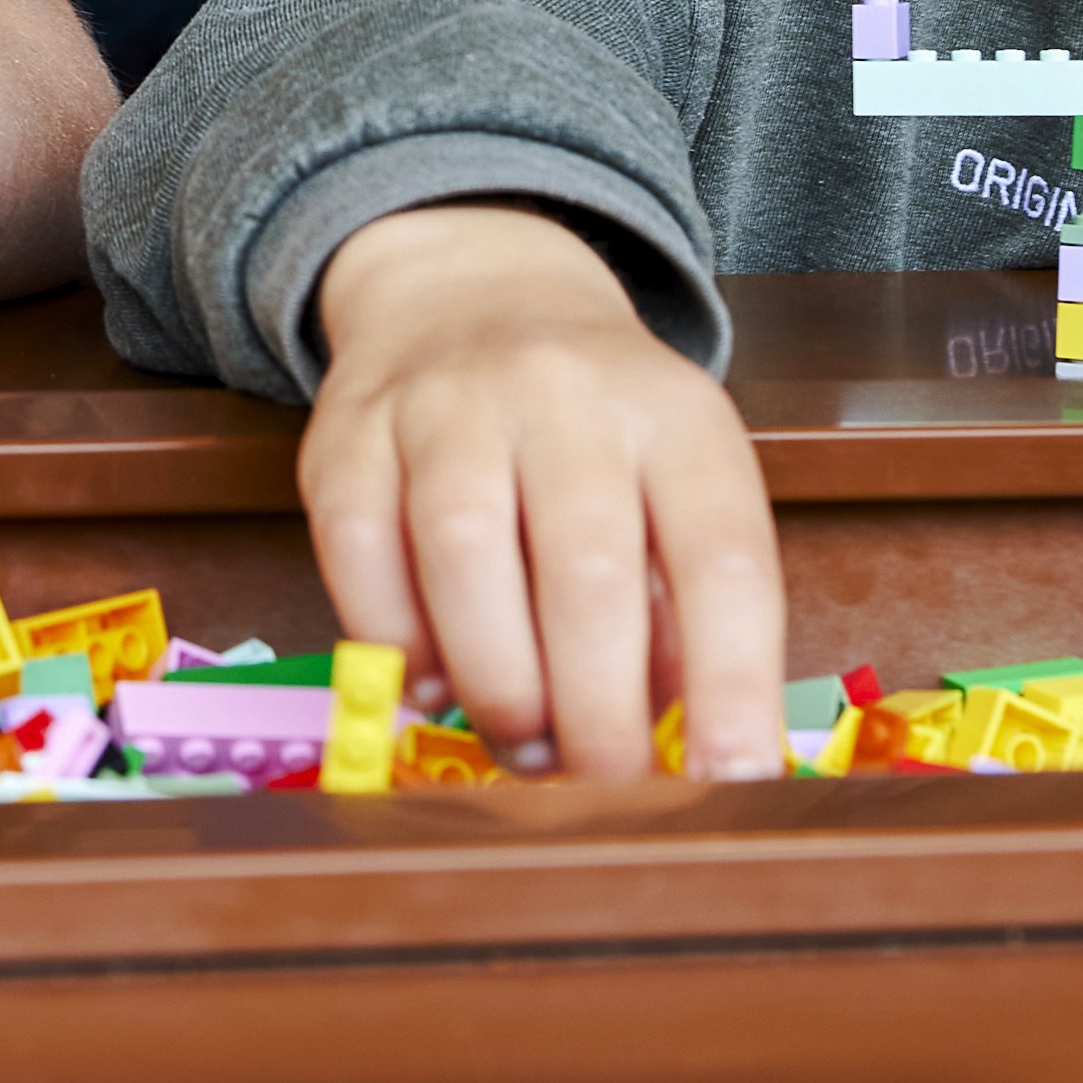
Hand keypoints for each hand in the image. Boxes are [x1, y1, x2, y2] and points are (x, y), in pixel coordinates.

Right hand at [299, 205, 781, 783]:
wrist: (470, 293)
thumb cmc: (594, 432)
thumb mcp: (674, 485)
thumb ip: (685, 611)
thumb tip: (689, 756)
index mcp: (675, 416)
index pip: (722, 553)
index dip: (732, 678)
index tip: (734, 778)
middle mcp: (564, 392)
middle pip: (588, 567)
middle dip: (598, 712)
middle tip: (602, 788)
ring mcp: (446, 402)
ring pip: (465, 554)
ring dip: (498, 684)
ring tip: (522, 747)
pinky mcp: (348, 431)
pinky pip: (359, 552)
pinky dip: (395, 643)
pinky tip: (431, 684)